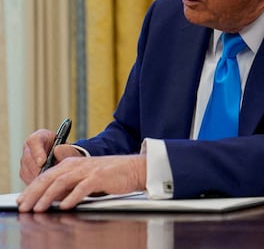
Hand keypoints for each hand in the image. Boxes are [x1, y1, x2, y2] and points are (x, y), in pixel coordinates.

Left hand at [16, 154, 146, 211]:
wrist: (132, 168)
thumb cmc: (109, 175)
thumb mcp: (85, 177)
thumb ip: (70, 184)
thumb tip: (52, 198)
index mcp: (72, 163)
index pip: (47, 175)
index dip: (32, 188)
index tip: (22, 200)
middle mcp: (78, 165)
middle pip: (50, 177)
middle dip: (34, 193)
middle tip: (24, 206)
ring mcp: (88, 170)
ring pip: (62, 181)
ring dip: (48, 196)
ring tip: (39, 209)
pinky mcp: (99, 177)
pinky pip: (82, 187)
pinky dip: (71, 197)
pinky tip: (64, 206)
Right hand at [20, 129, 81, 184]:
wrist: (65, 160)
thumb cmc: (67, 152)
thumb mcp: (69, 149)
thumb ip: (66, 150)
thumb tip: (57, 150)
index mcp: (40, 137)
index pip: (34, 141)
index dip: (37, 152)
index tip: (43, 162)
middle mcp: (29, 148)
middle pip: (28, 159)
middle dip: (38, 169)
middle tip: (48, 177)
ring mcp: (25, 161)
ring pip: (26, 171)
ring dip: (37, 178)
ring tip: (50, 183)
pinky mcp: (25, 173)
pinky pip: (27, 180)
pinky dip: (36, 185)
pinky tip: (46, 187)